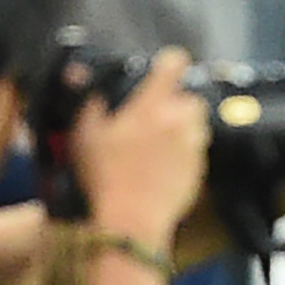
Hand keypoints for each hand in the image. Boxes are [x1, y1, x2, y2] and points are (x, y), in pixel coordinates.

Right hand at [73, 46, 208, 245]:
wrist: (131, 222)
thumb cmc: (105, 178)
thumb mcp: (85, 137)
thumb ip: (90, 104)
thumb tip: (85, 81)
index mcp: (151, 105)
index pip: (174, 64)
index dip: (170, 62)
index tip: (164, 67)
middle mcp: (178, 121)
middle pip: (192, 98)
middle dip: (179, 104)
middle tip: (157, 118)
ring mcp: (192, 147)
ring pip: (198, 126)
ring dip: (185, 129)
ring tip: (162, 144)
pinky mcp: (199, 172)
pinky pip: (197, 154)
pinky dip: (186, 156)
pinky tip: (165, 169)